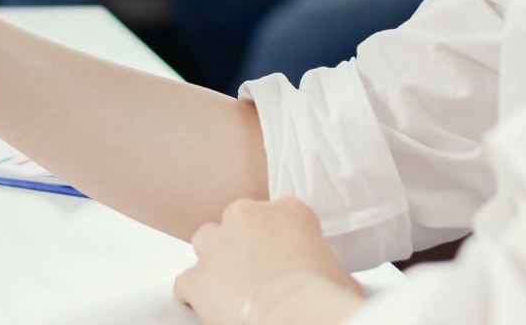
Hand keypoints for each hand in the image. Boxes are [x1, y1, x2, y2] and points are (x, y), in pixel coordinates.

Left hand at [173, 198, 361, 324]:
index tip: (279, 254)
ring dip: (214, 260)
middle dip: (241, 243)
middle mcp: (249, 216)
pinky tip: (208, 307)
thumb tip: (327, 281)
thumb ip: (321, 263)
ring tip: (229, 286)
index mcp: (289, 210)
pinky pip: (186, 281)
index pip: (277, 213)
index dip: (276, 237)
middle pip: (236, 221)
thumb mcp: (338, 272)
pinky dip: (195, 294)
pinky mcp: (198, 275)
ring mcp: (219, 243)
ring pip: (205, 241)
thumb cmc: (324, 298)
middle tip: (255, 271)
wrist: (296, 316)